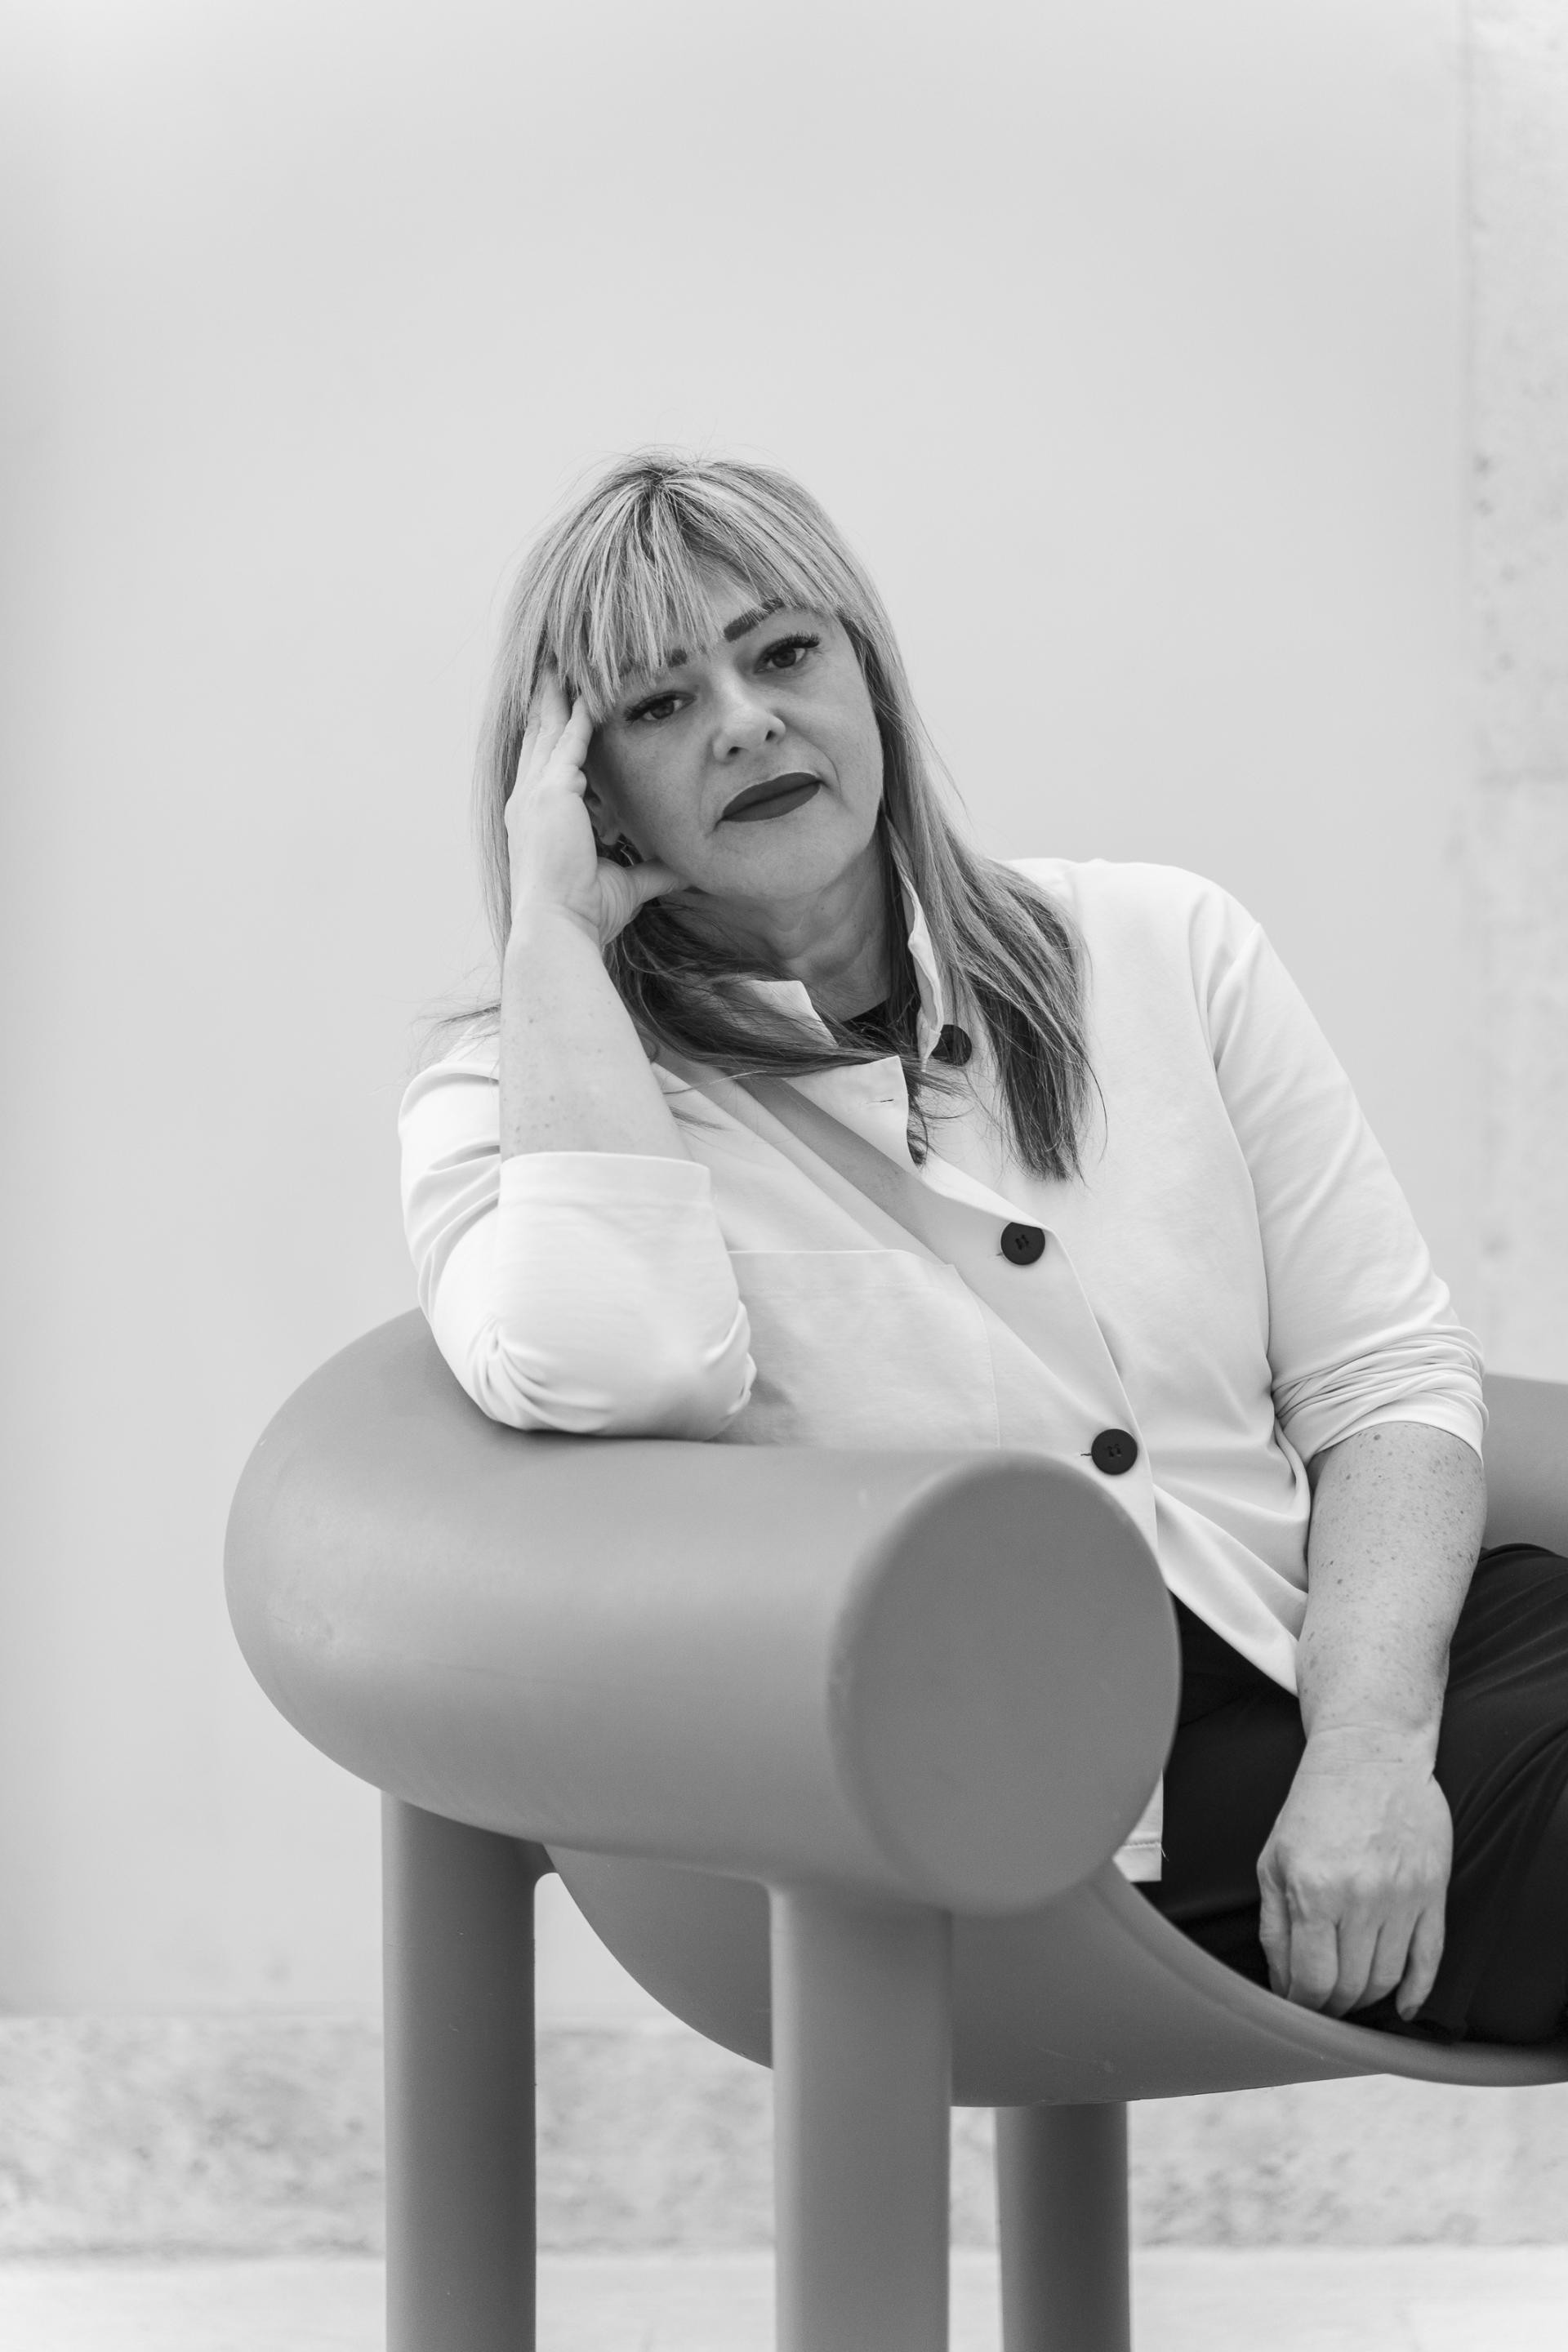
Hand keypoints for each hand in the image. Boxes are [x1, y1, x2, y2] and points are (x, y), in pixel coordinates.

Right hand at [506, 666, 680, 950]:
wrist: (559, 928)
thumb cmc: (585, 913)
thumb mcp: (626, 883)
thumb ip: (654, 870)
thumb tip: (687, 867)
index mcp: (536, 818)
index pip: (546, 761)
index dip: (555, 732)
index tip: (566, 705)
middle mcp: (527, 799)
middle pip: (537, 734)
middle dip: (546, 699)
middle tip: (553, 665)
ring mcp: (534, 793)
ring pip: (547, 727)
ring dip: (558, 693)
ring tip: (564, 659)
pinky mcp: (550, 791)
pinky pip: (568, 739)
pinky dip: (580, 712)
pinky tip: (594, 689)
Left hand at [1256, 1726, 1450, 2020]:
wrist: (1370, 1754)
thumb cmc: (1314, 1807)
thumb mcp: (1273, 1860)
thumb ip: (1274, 1927)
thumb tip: (1282, 1985)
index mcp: (1312, 1891)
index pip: (1311, 1980)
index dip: (1303, 2004)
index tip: (1298, 2006)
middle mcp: (1360, 1898)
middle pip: (1351, 1987)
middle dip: (1333, 2004)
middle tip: (1324, 2002)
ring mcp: (1402, 1897)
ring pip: (1388, 1979)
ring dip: (1368, 1998)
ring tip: (1353, 1993)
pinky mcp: (1432, 1892)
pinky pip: (1430, 1960)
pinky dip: (1417, 1993)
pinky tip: (1403, 2007)